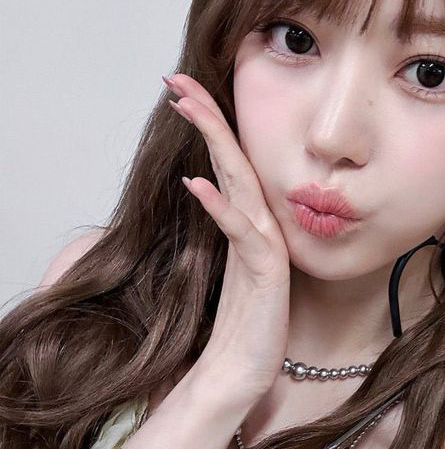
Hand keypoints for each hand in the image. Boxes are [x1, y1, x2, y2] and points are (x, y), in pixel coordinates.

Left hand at [164, 73, 289, 405]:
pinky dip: (220, 207)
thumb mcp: (228, 260)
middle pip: (231, 159)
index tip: (180, 92)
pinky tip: (198, 184)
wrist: (243, 369)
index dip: (205, 125)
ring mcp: (263, 246)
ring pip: (240, 183)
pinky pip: (240, 235)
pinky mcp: (264, 273)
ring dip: (214, 144)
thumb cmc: (239, 318)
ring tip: (189, 109)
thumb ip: (226, 222)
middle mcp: (257, 224)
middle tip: (177, 79)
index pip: (224, 161)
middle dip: (205, 116)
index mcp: (245, 220)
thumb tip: (207, 185)